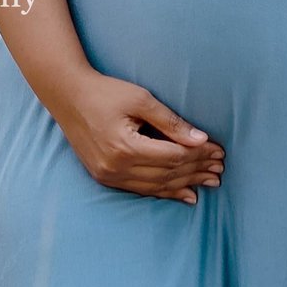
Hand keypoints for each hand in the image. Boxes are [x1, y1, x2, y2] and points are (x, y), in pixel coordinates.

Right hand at [50, 70, 222, 204]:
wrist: (66, 95)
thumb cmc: (105, 92)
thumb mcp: (140, 99)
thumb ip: (170, 122)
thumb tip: (201, 140)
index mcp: (125, 146)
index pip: (173, 156)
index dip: (199, 155)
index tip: (219, 151)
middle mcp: (116, 167)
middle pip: (168, 173)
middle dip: (197, 171)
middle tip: (220, 169)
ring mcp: (109, 176)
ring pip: (157, 186)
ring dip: (186, 185)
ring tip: (210, 183)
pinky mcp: (105, 177)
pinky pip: (142, 189)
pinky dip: (165, 192)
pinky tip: (185, 194)